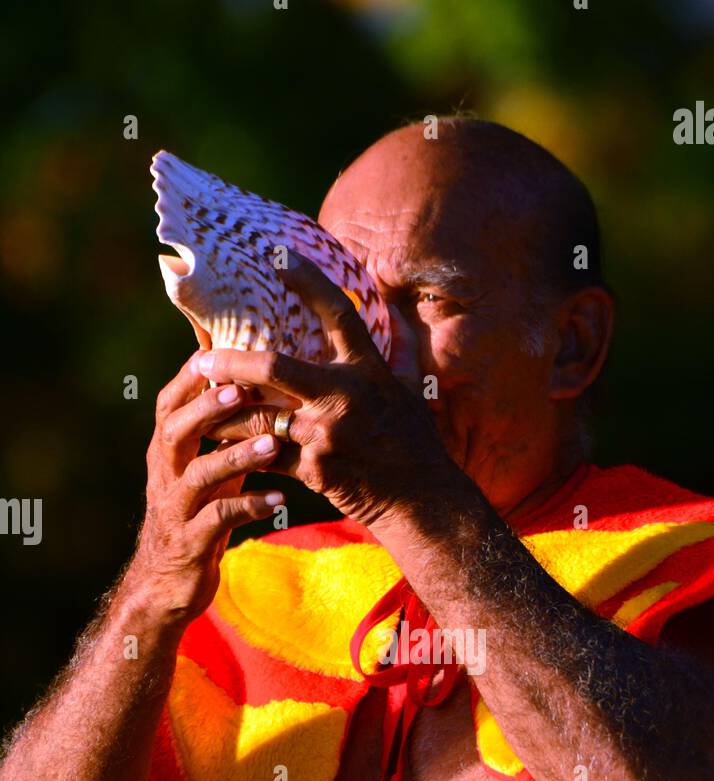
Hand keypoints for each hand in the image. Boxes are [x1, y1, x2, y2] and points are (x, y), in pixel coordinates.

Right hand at [128, 353, 283, 621]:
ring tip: (270, 444)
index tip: (219, 349)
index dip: (190, 377)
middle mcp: (165, 475)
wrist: (165, 585)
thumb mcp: (206, 474)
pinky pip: (219, 520)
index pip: (170, 404)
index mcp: (167, 453)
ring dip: (234, 456)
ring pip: (199, 474)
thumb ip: (222, 438)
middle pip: (176, 430)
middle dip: (208, 408)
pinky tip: (279, 500)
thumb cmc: (194, 518)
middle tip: (243, 389)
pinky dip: (249, 507)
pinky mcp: (191, 543)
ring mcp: (176, 509)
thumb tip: (253, 392)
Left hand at [194, 252, 456, 529]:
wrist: (421, 502)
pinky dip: (247, 453)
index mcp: (368, 370)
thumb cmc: (417, 445)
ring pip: (261, 417)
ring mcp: (327, 434)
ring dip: (227, 414)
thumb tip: (398, 312)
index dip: (308, 281)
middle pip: (274, 368)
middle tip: (202, 360)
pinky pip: (269, 456)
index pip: (337, 314)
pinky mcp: (316, 470)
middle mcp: (344, 396)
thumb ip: (402, 352)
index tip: (278, 257)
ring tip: (203, 409)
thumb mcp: (413, 392)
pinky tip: (227, 448)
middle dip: (232, 363)